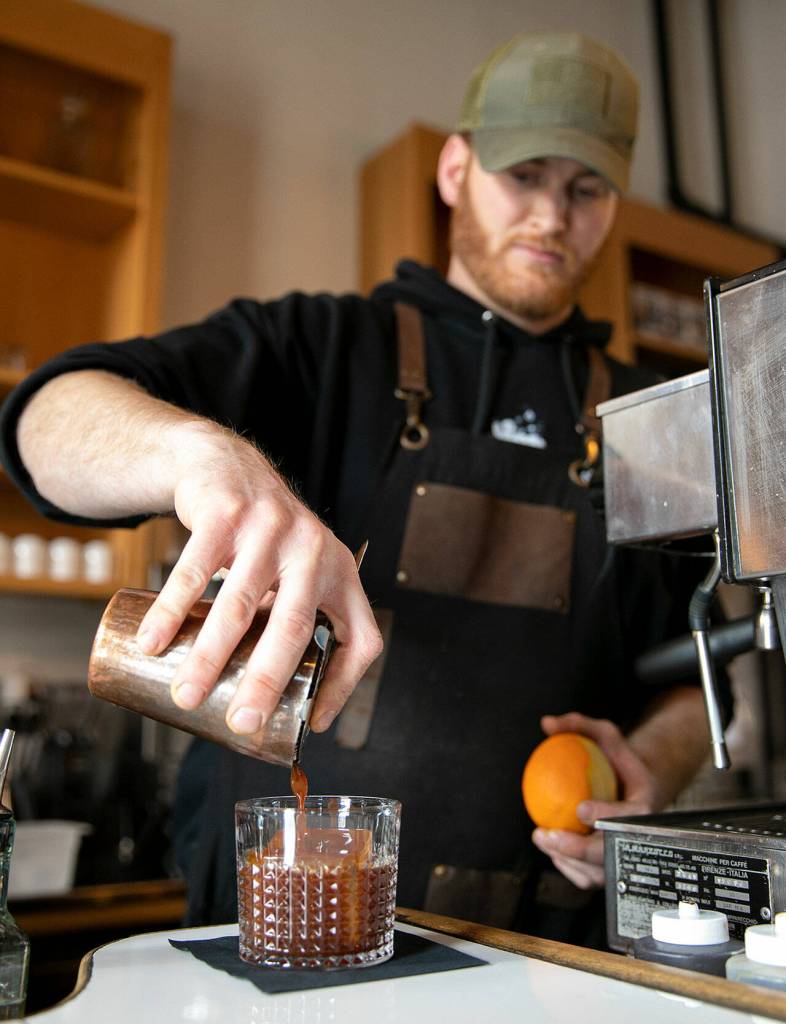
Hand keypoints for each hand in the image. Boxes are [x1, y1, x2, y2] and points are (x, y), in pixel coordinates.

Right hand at [135, 422, 381, 734]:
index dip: (343, 686)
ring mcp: (271, 530)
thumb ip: (293, 618)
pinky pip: (195, 573)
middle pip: (293, 628)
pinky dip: (171, 612)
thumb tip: (271, 697)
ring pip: (238, 605)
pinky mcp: (227, 515)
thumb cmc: (265, 537)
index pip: (360, 639)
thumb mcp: (298, 570)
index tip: (312, 721)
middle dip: (265, 682)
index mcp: (340, 573)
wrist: (227, 466)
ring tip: (185, 695)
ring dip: (208, 656)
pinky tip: (153, 641)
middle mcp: (313, 550)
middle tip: (241, 722)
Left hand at [531, 712, 664, 888]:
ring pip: (598, 872)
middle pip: (611, 853)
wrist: (636, 790)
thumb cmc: (619, 762)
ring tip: (542, 839)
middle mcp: (637, 837)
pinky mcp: (608, 867)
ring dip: (567, 861)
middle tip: (548, 835)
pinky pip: (587, 877)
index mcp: (643, 807)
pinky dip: (567, 867)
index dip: (606, 816)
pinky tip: (550, 848)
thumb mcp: (605, 735)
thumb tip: (547, 723)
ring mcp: (623, 855)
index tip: (580, 809)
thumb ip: (579, 725)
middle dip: (579, 849)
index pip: (628, 816)